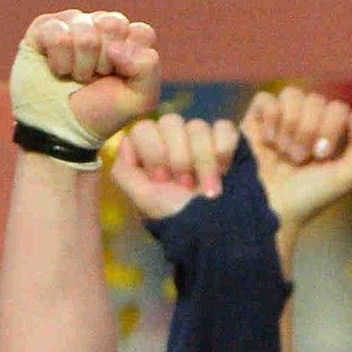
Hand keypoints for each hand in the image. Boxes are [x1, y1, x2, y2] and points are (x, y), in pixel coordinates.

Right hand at [19, 9, 161, 142]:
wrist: (63, 127)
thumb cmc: (102, 111)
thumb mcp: (140, 99)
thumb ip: (148, 68)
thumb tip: (116, 48)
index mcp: (128, 41)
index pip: (142, 32)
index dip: (132, 58)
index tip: (122, 77)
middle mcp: (102, 27)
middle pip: (113, 24)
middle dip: (105, 61)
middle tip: (96, 76)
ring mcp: (73, 24)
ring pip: (85, 31)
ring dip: (81, 65)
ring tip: (77, 77)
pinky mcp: (45, 28)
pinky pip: (57, 35)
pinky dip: (60, 61)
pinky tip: (59, 70)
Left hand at [112, 115, 237, 218]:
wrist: (213, 230)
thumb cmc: (176, 215)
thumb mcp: (141, 198)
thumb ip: (123, 169)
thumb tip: (127, 142)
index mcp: (152, 147)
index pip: (145, 127)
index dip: (153, 151)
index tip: (162, 178)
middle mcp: (175, 138)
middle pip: (171, 121)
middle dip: (179, 157)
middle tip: (185, 184)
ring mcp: (202, 137)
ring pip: (198, 126)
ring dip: (203, 161)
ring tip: (208, 187)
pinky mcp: (228, 140)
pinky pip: (224, 128)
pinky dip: (223, 149)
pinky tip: (225, 170)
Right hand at [241, 88, 351, 242]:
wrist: (270, 210)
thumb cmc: (308, 198)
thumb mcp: (345, 177)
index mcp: (329, 134)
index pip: (337, 107)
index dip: (330, 127)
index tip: (320, 156)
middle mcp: (306, 123)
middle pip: (315, 99)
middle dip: (308, 130)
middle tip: (298, 158)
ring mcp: (280, 120)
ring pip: (292, 94)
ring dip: (290, 123)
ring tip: (282, 151)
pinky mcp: (254, 121)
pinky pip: (265, 98)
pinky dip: (269, 116)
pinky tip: (267, 140)